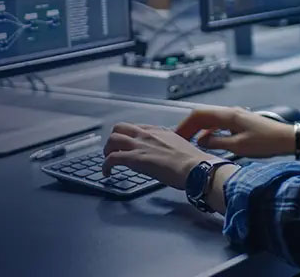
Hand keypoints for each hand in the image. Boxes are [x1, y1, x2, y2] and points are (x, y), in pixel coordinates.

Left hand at [102, 122, 217, 188]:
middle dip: (113, 139)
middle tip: (113, 151)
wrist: (194, 168)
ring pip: (112, 140)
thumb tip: (168, 155)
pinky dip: (105, 166)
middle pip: (119, 128)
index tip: (127, 145)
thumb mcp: (180, 146)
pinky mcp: (135, 159)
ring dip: (107, 151)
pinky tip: (107, 173)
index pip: (136, 127)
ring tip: (108, 161)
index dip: (128, 136)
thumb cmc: (192, 161)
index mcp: (159, 131)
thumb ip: (169, 146)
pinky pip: (112, 158)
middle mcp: (147, 134)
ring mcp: (140, 145)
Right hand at [176, 107, 293, 157]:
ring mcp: (236, 115)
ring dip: (198, 128)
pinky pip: (219, 123)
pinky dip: (209, 130)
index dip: (185, 125)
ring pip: (210, 119)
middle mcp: (230, 111)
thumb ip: (217, 142)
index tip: (176, 137)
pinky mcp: (240, 121)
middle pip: (203, 115)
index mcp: (228, 115)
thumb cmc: (265, 142)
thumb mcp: (238, 146)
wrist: (287, 138)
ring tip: (189, 142)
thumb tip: (201, 141)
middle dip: (189, 126)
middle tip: (179, 140)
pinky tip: (207, 141)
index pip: (199, 115)